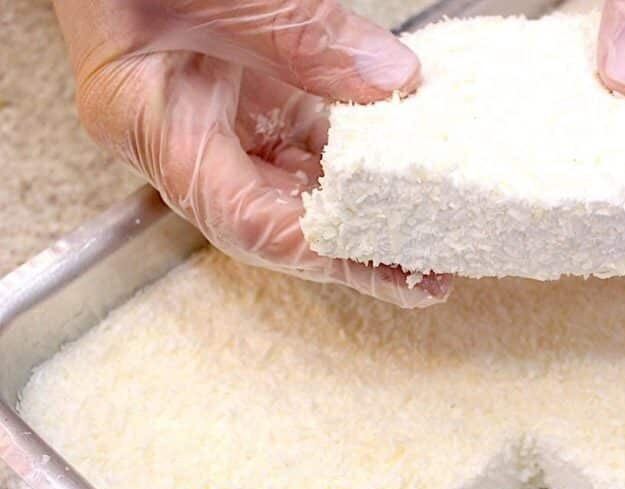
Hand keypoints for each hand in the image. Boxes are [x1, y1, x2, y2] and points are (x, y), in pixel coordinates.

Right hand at [54, 0, 451, 307]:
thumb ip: (302, 34)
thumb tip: (391, 82)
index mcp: (151, 122)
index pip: (247, 220)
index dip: (326, 254)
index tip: (393, 272)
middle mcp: (184, 133)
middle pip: (279, 216)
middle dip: (354, 246)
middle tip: (427, 270)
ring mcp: (218, 113)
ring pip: (300, 180)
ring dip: (362, 204)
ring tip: (424, 227)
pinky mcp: (247, 89)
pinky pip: (308, 135)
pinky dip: (356, 150)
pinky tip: (399, 161)